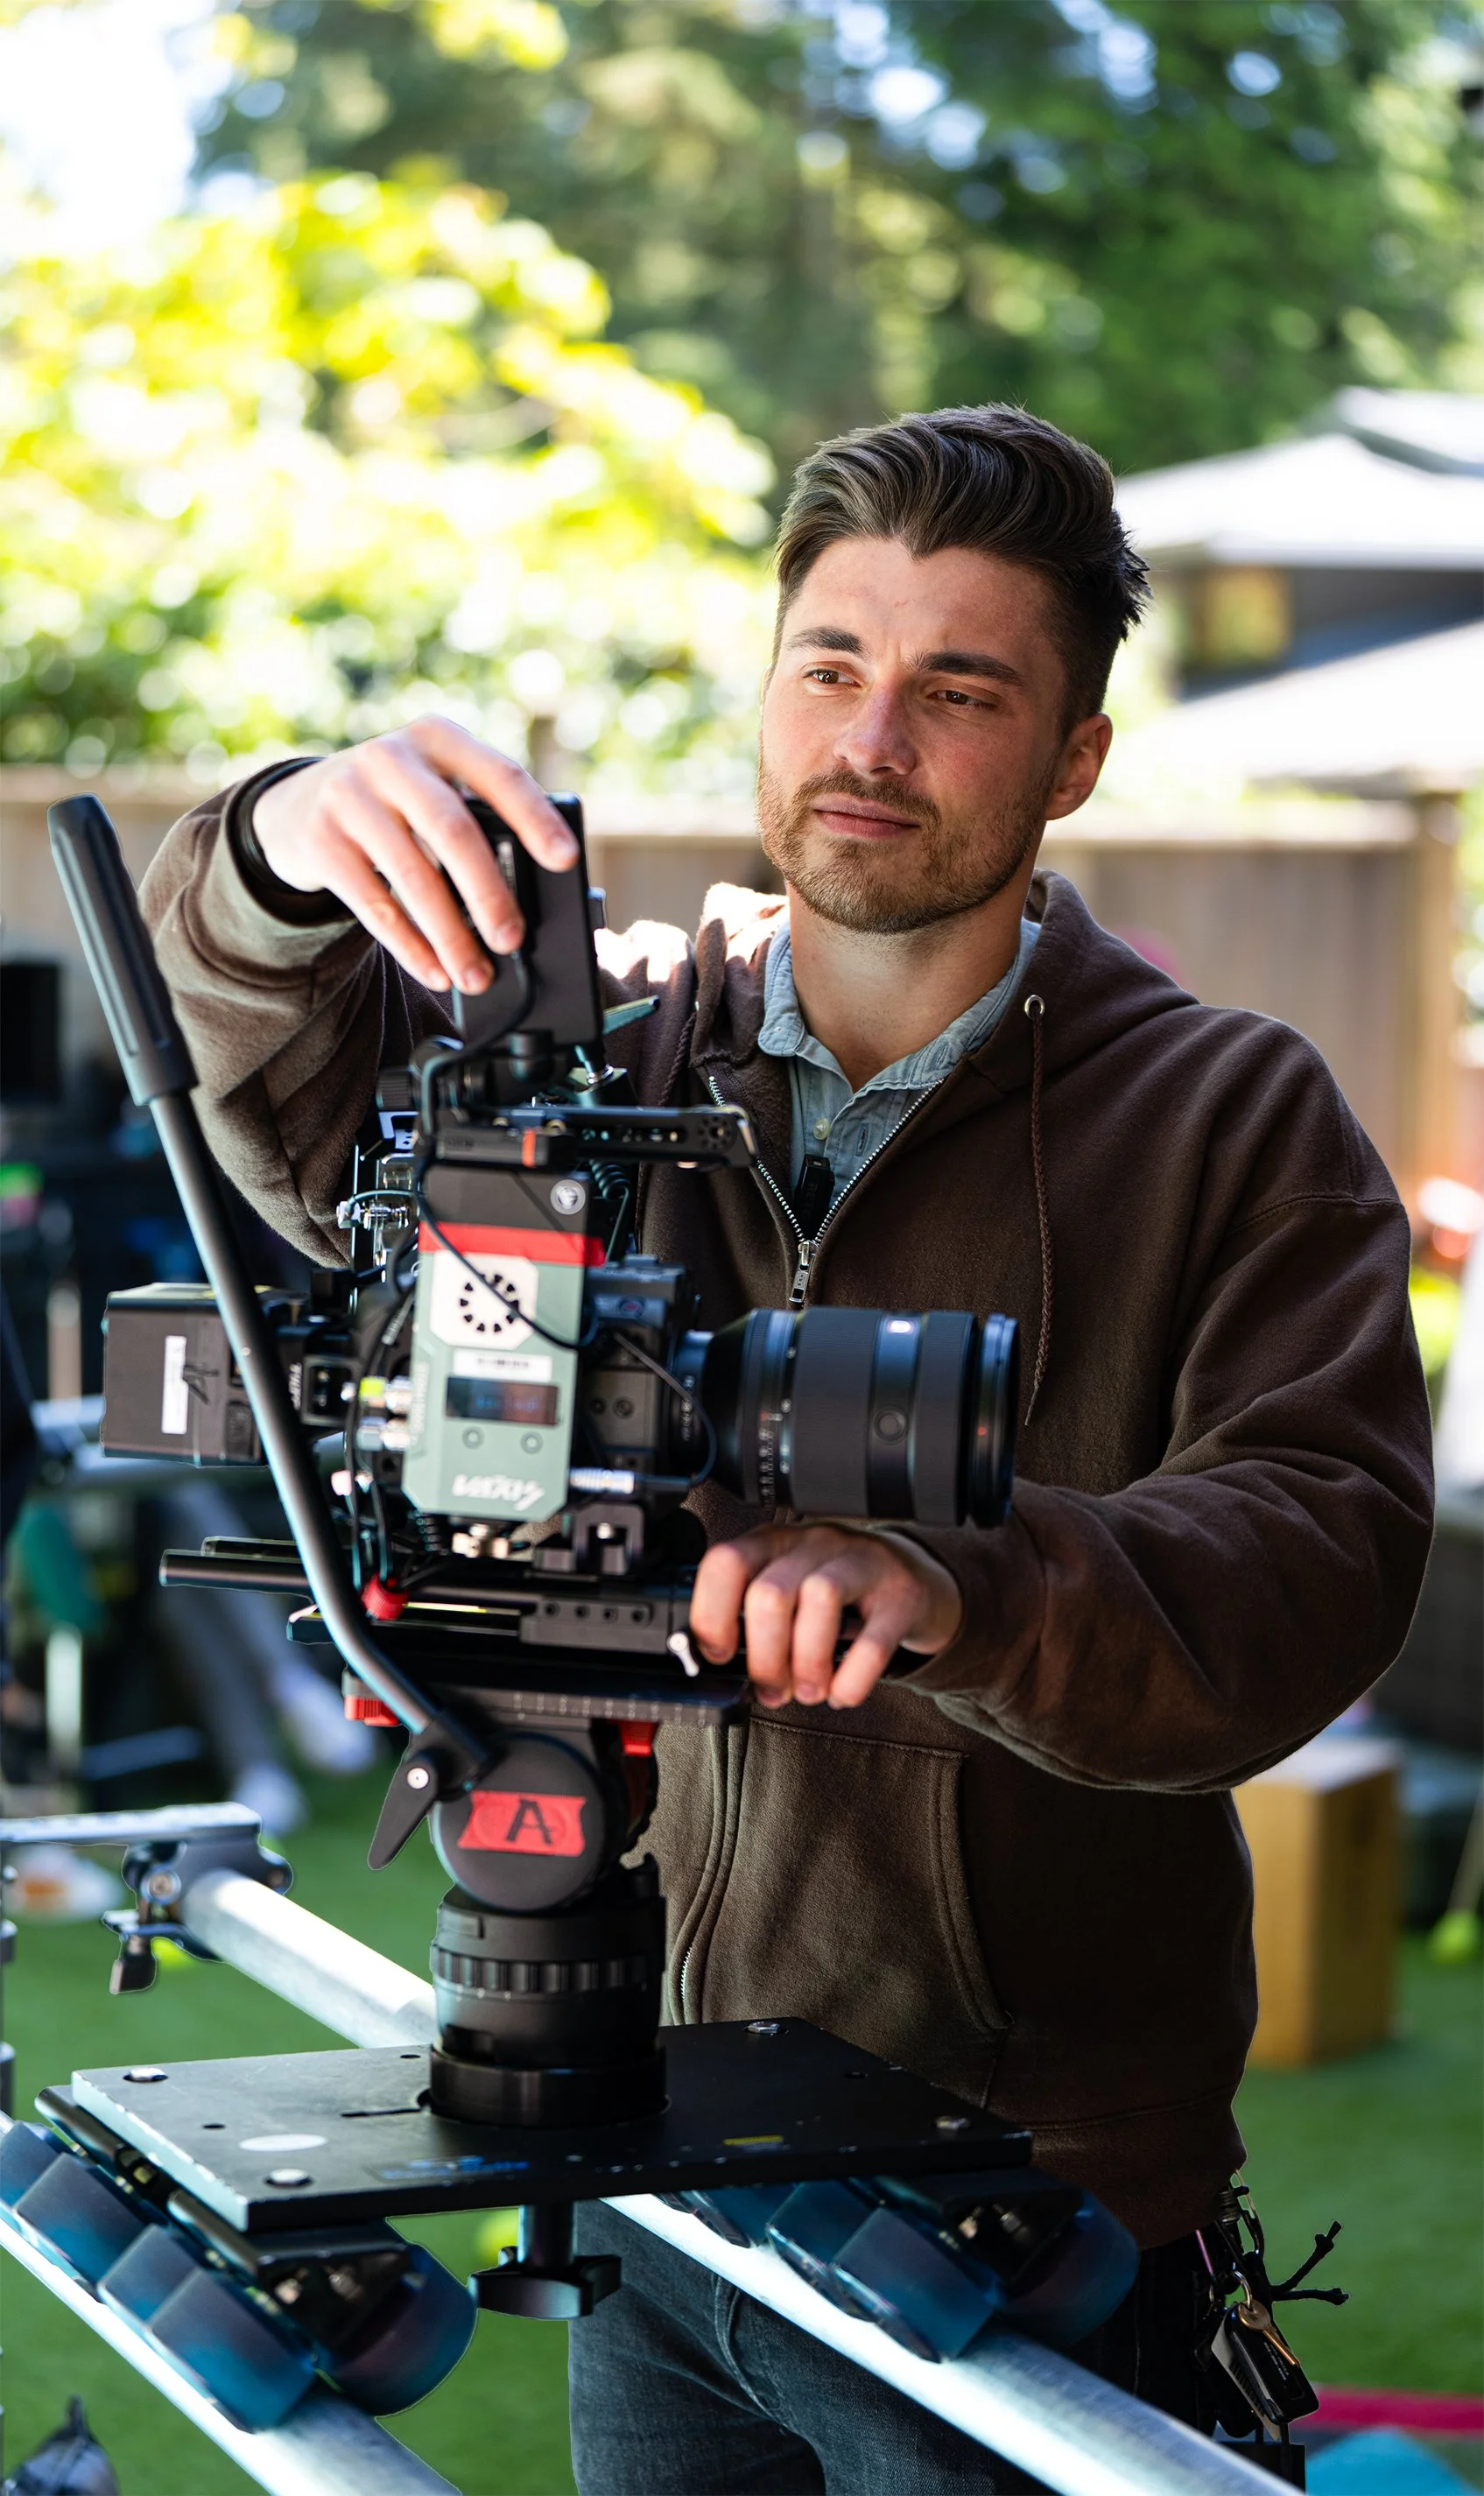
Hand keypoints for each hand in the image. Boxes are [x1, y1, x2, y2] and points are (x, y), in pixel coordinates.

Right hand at [252, 716, 579, 991]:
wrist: (296, 803)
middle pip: (453, 832)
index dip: (535, 818)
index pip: (499, 775)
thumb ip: (474, 817)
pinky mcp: (321, 842)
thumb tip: (527, 898)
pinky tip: (434, 972)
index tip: (565, 859)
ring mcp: (349, 797)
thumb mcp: (430, 784)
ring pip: (413, 877)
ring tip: (476, 975)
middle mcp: (391, 759)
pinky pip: (374, 905)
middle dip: (488, 893)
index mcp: (438, 738)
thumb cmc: (391, 802)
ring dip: (450, 936)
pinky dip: (410, 947)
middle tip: (512, 939)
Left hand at [690, 1525, 962, 1710]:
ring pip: (819, 1600)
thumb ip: (754, 1621)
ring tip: (808, 1691)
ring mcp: (863, 1563)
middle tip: (770, 1690)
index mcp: (776, 1543)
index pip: (727, 1563)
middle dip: (764, 1657)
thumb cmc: (839, 1593)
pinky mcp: (902, 1595)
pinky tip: (843, 1691)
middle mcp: (816, 1544)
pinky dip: (851, 1680)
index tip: (718, 1655)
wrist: (913, 1581)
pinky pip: (873, 1642)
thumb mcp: (790, 1592)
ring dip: (807, 1663)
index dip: (712, 1614)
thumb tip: (722, 1670)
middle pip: (770, 1592)